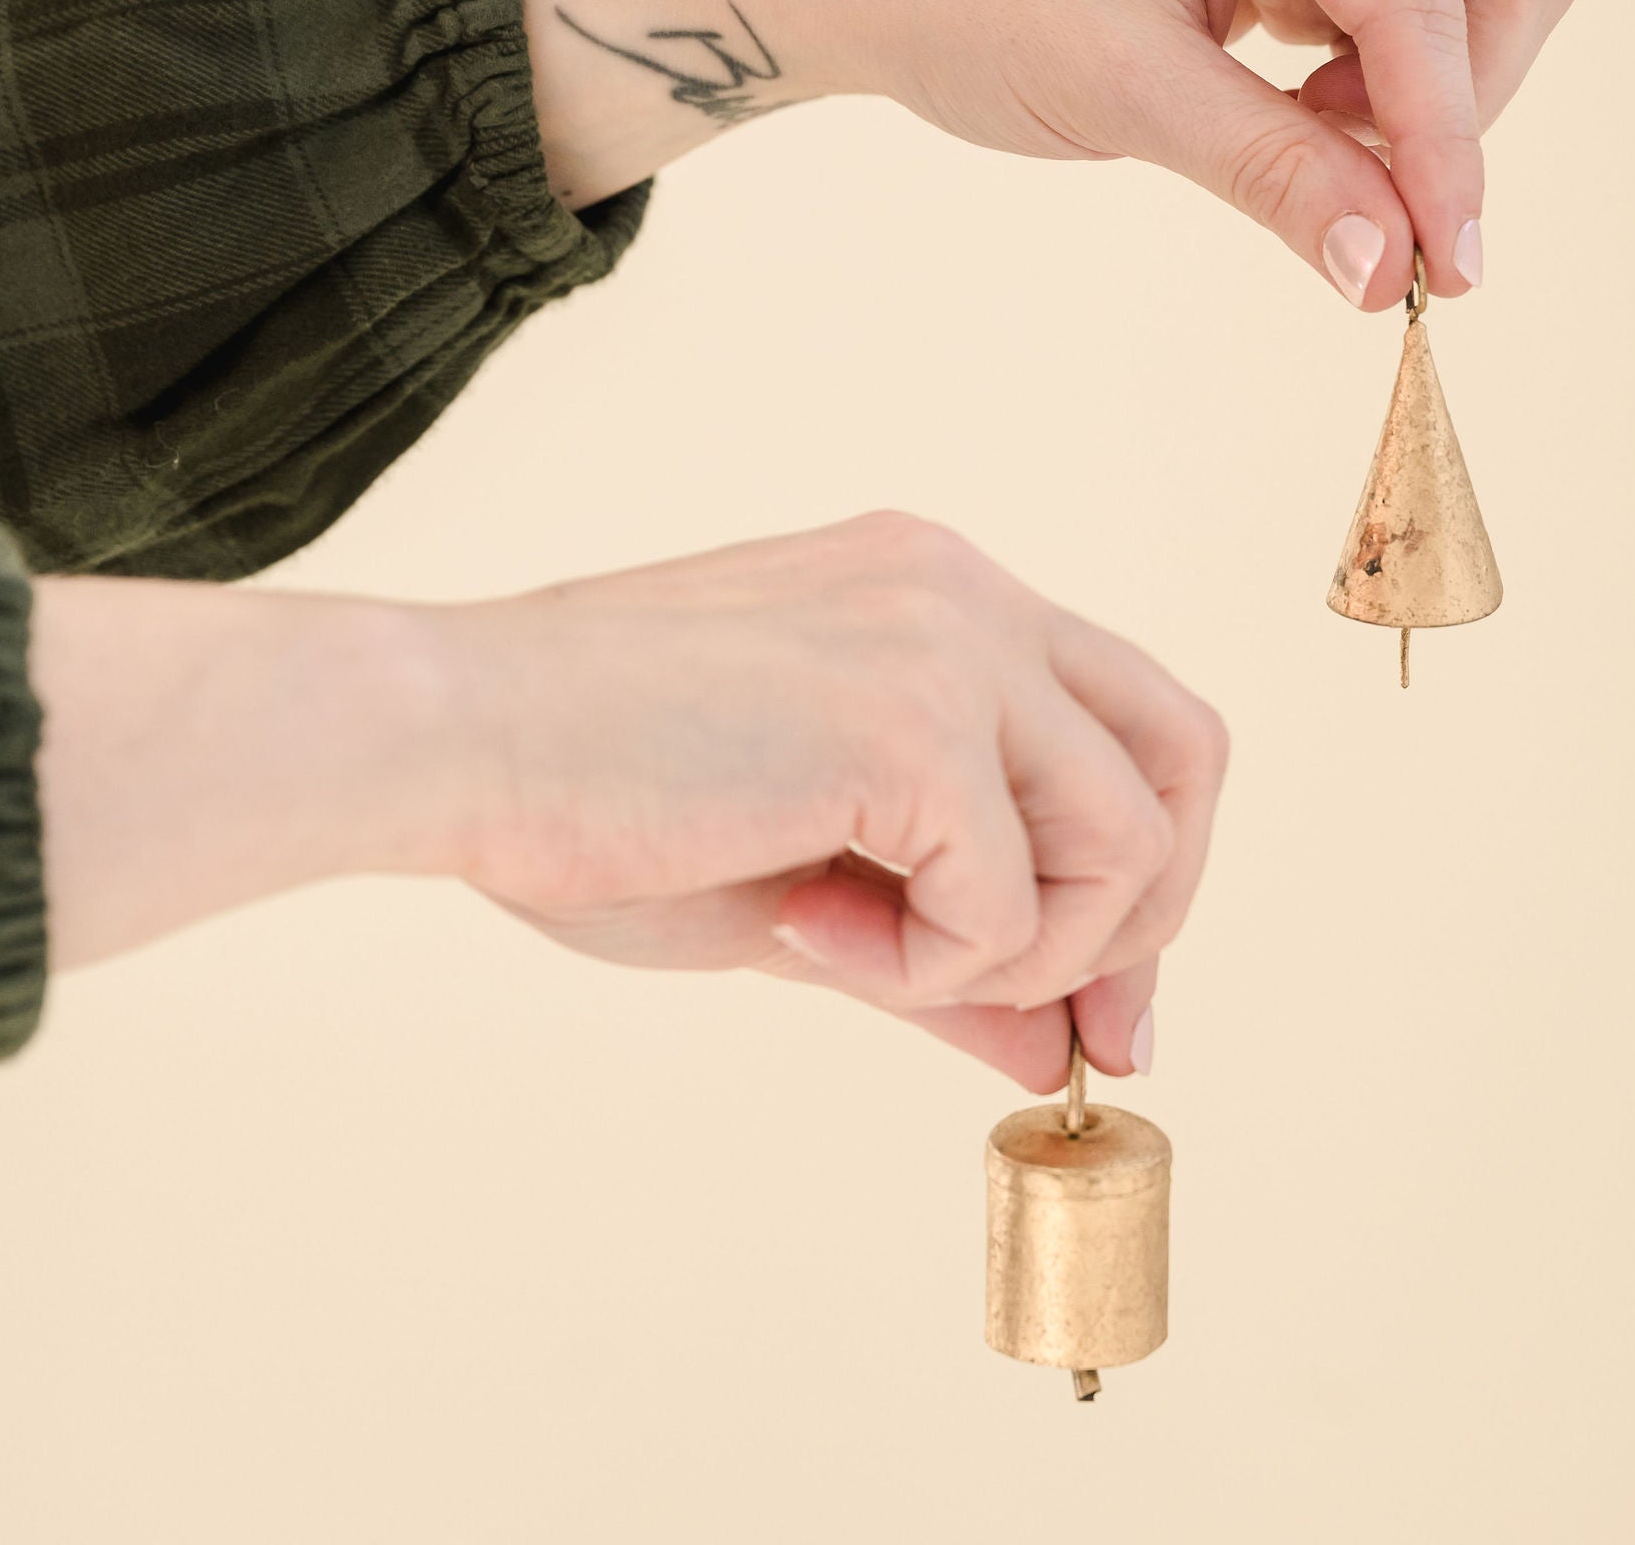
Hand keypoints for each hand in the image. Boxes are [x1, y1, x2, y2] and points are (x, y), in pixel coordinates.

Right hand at [34, 515, 1225, 1092]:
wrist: (448, 741)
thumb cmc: (590, 802)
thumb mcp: (809, 888)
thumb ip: (951, 948)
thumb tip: (1065, 1046)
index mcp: (935, 595)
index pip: (1130, 721)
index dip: (1142, 872)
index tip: (1088, 1004)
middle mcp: (961, 589)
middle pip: (1186, 752)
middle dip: (1143, 909)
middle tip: (1042, 1010)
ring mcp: (944, 639)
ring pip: (1126, 835)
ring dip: (1015, 948)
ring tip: (853, 948)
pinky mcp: (906, 718)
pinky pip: (1010, 896)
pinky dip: (930, 963)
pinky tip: (802, 926)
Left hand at [521, 0, 1577, 308]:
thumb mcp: (1124, 93)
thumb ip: (1273, 173)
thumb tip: (1391, 274)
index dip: (1446, 139)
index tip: (1446, 270)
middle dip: (1457, 100)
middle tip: (1378, 210)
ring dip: (1414, 94)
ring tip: (1301, 147)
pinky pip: (1387, 5)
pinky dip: (1367, 82)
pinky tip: (1287, 116)